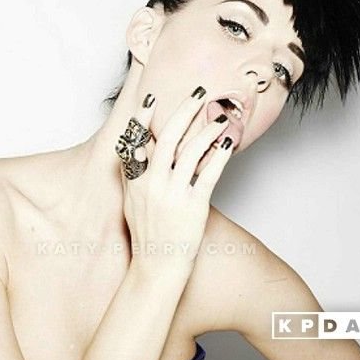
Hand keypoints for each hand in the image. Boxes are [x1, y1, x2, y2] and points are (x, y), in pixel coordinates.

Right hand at [117, 86, 234, 272]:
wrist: (157, 266)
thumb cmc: (147, 234)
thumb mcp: (131, 202)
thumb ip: (134, 175)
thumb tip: (138, 149)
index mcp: (135, 182)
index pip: (138, 141)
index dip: (144, 118)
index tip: (152, 98)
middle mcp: (152, 184)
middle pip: (168, 138)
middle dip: (185, 111)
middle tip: (199, 93)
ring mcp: (173, 195)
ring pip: (192, 151)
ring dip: (208, 129)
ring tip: (221, 117)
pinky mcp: (195, 205)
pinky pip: (210, 173)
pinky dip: (220, 154)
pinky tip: (228, 142)